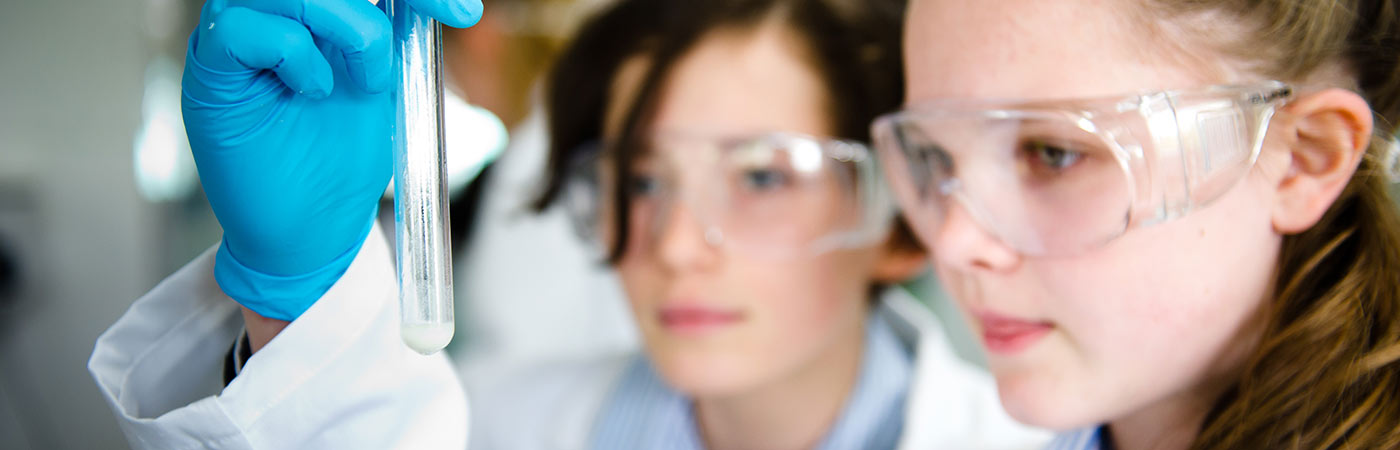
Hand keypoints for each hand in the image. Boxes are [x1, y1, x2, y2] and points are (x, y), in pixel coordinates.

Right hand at [182, 0, 481, 320]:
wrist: (311, 230)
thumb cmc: (341, 160)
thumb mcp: (384, 86)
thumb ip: (394, 35)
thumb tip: (430, 1)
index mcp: (316, 11)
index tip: (465, 12)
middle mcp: (273, 12)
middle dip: (378, 5)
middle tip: (420, 38)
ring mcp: (238, 33)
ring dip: (347, 26)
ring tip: (366, 83)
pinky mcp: (210, 69)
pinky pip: (240, 27)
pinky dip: (293, 54)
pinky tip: (313, 91)